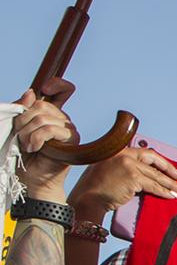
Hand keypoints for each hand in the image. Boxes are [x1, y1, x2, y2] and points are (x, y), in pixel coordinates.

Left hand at [12, 85, 78, 200]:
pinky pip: (49, 130)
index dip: (56, 84)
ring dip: (26, 133)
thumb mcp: (17, 127)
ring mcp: (69, 130)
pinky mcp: (71, 142)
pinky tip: (33, 148)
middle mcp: (63, 120)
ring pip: (42, 118)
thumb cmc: (24, 157)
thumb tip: (31, 92)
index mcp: (51, 114)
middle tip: (19, 136)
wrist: (31, 180)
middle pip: (41, 105)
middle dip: (23, 120)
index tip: (45, 88)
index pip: (62, 90)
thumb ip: (22, 109)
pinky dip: (35, 139)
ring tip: (26, 145)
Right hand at [70, 144, 176, 219]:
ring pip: (156, 175)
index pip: (146, 153)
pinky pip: (154, 186)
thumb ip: (126, 167)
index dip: (161, 161)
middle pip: (154, 160)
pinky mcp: (133, 178)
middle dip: (171, 170)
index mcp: (119, 151)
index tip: (172, 170)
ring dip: (171, 185)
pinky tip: (172, 197)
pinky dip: (164, 192)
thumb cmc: (97, 188)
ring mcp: (129, 165)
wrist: (88, 198)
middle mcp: (124, 155)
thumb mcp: (110, 170)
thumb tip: (148, 174)